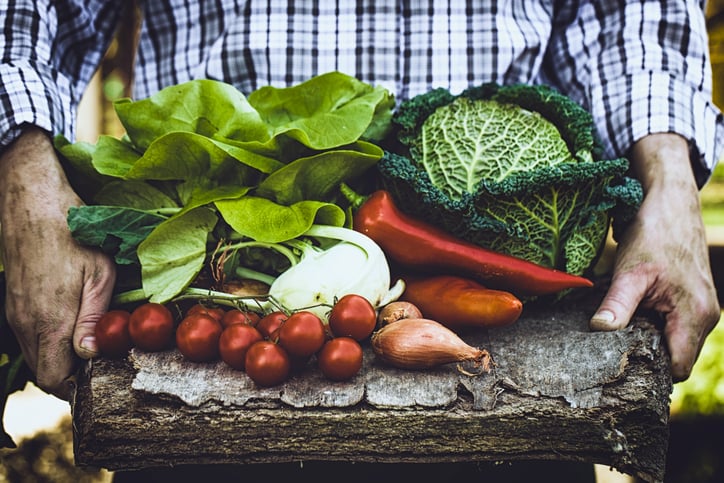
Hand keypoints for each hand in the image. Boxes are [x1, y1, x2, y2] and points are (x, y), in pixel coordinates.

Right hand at [0, 128, 115, 399]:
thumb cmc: (73, 233)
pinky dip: (48, 339)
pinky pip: (29, 335)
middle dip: (70, 375)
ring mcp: (15, 312)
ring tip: (89, 342)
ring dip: (59, 356)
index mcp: (49, 322)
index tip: (100, 378)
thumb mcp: (99, 275)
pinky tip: (70, 322)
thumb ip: (94, 318)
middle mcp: (26, 323)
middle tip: (100, 363)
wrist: (31, 199)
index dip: (77, 387)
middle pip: (43, 371)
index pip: (54, 379)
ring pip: (35, 353)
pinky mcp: (13, 300)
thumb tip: (91, 355)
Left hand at [590, 133, 719, 381]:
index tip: (619, 368)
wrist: (670, 203)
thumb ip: (617, 304)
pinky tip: (632, 314)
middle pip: (677, 357)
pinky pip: (674, 324)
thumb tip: (600, 330)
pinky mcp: (692, 298)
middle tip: (613, 352)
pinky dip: (654, 323)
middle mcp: (706, 317)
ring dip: (650, 338)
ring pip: (675, 340)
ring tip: (620, 330)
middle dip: (648, 357)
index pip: (677, 368)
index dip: (650, 373)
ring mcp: (701, 308)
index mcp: (696, 317)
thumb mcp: (629, 272)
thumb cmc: (654, 235)